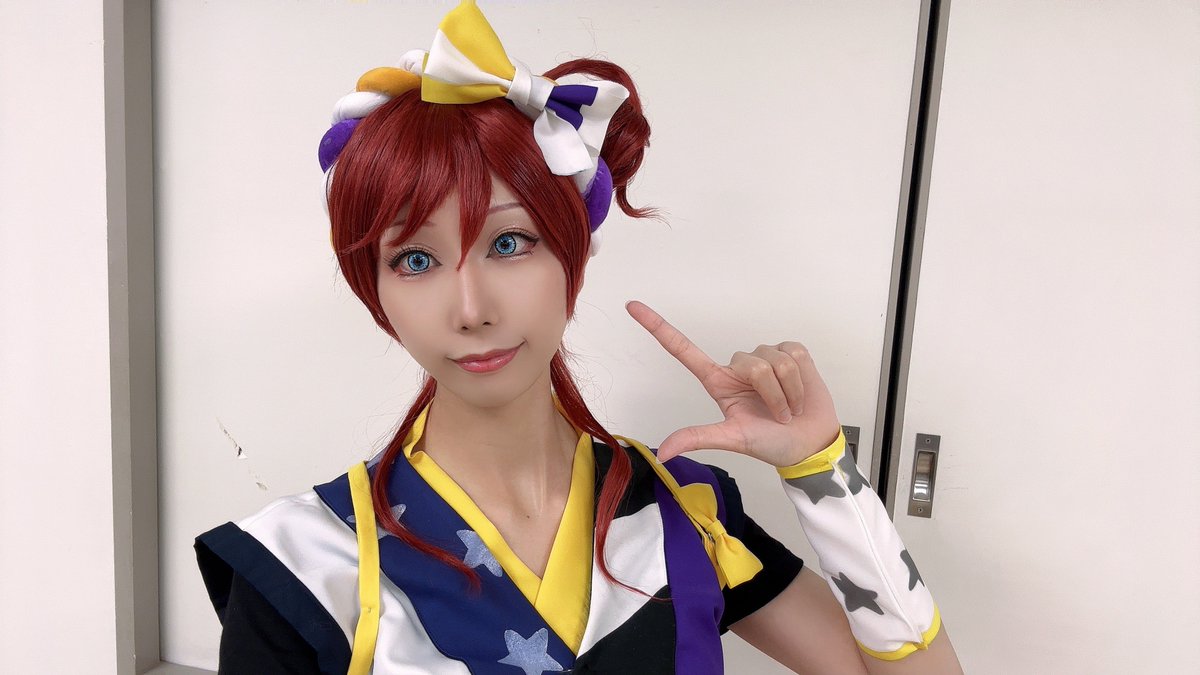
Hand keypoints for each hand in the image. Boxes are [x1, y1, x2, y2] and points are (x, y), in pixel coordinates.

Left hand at [625, 300, 841, 466]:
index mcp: (717, 381)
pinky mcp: (791, 352)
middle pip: (751, 364)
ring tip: (790, 408)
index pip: (682, 350)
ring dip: (788, 391)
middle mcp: (738, 366)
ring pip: (775, 360)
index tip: (631, 306)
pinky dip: (801, 380)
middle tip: (778, 416)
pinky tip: (801, 392)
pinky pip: (794, 354)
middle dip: (771, 394)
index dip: (657, 327)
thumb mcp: (732, 439)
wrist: (810, 443)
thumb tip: (662, 454)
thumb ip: (698, 438)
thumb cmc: (770, 443)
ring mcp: (766, 356)